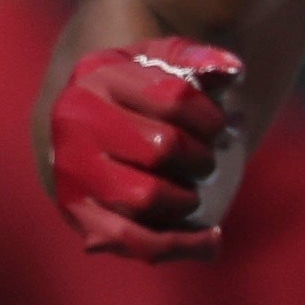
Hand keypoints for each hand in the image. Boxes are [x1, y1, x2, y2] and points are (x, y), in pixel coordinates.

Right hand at [46, 39, 248, 257]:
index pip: (174, 98)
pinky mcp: (77, 212)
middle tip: (205, 160)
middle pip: (165, 148)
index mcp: (98, 75)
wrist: (88, 125)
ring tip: (192, 191)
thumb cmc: (137, 91)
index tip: (218, 126)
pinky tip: (211, 241)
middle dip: (202, 159)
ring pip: (148, 198)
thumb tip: (232, 72)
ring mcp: (72, 170)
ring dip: (188, 199)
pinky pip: (132, 239)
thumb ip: (199, 59)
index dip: (212, 118)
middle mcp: (75, 121)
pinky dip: (180, 245)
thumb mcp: (163, 61)